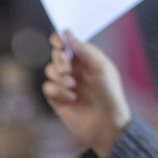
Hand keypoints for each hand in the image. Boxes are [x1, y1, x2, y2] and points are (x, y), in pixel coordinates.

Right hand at [43, 31, 131, 157]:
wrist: (108, 124)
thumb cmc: (109, 93)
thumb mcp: (101, 67)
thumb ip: (83, 49)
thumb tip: (66, 33)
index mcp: (85, 58)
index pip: (67, 42)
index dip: (59, 39)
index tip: (58, 42)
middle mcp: (74, 69)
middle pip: (56, 54)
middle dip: (59, 59)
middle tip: (68, 68)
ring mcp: (65, 83)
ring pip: (49, 70)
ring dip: (59, 76)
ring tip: (72, 85)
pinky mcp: (58, 99)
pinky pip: (48, 87)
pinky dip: (57, 91)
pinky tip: (71, 98)